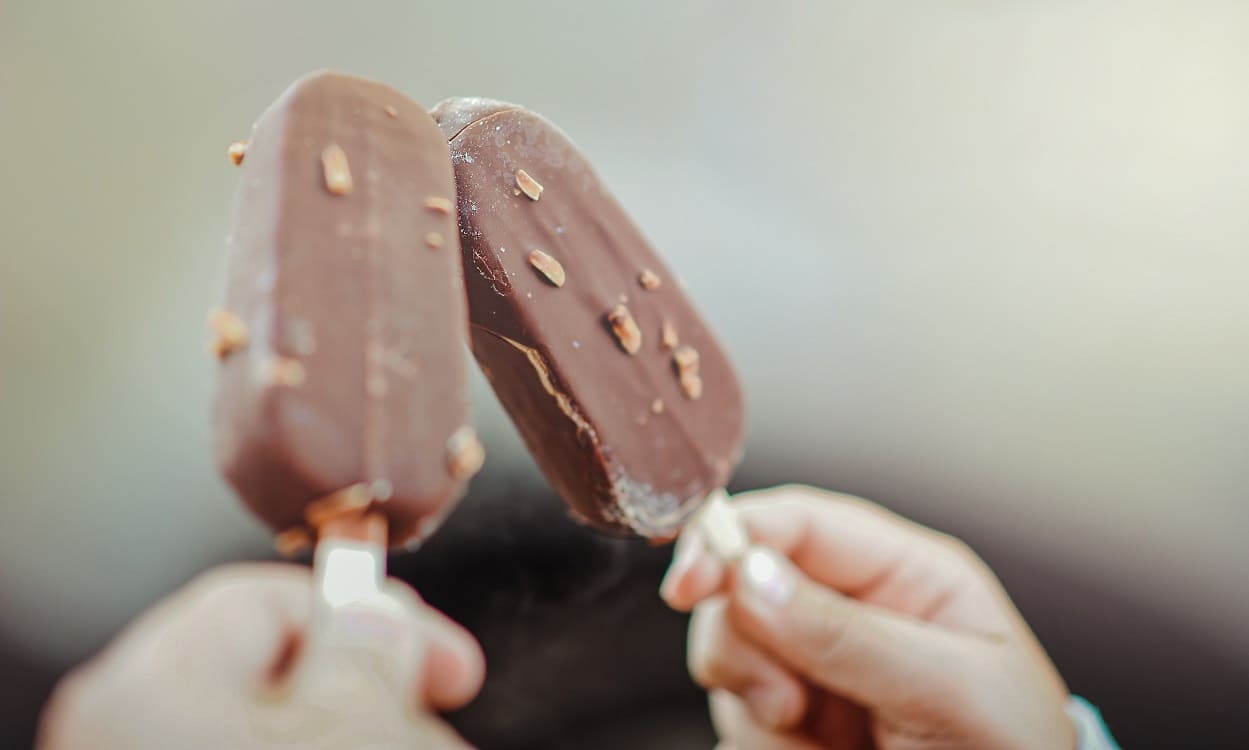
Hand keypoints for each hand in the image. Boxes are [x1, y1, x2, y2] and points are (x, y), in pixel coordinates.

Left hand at [38, 563, 483, 748]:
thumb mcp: (355, 725)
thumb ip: (369, 650)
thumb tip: (375, 614)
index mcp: (149, 685)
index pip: (270, 599)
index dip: (377, 614)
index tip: (451, 661)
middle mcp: (126, 728)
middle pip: (273, 670)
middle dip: (374, 685)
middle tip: (438, 711)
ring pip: (269, 725)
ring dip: (357, 728)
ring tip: (422, 745)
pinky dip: (313, 748)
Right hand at [660, 485, 1074, 749]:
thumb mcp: (949, 690)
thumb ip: (849, 634)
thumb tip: (751, 575)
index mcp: (903, 575)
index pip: (799, 523)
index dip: (732, 536)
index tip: (690, 581)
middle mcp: (852, 612)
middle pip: (743, 587)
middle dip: (744, 644)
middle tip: (785, 703)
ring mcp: (818, 670)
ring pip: (730, 656)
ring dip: (756, 708)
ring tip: (817, 741)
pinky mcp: (796, 723)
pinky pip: (738, 717)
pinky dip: (765, 745)